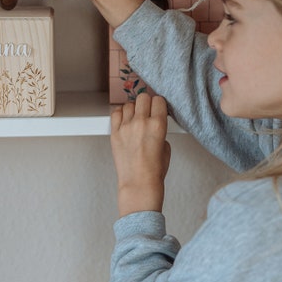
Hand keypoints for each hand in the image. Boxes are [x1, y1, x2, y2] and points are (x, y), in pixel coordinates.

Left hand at [110, 93, 170, 216]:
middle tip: (147, 111)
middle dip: (147, 103)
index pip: (158, 100)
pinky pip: (115, 113)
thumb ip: (161, 131)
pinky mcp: (115, 133)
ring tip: (135, 118)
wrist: (139, 183)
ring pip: (129, 104)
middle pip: (143, 97)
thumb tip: (155, 125)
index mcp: (158, 125)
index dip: (159, 104)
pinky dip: (120, 113)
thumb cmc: (154, 171)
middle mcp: (141, 122)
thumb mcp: (166, 148)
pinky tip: (124, 120)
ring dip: (133, 108)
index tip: (158, 109)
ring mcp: (126, 127)